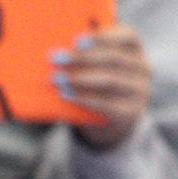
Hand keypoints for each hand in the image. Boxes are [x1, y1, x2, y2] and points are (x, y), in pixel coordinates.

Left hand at [53, 24, 151, 149]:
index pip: (127, 37)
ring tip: (56, 78)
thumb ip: (86, 55)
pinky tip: (65, 95)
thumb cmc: (98, 86)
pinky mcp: (130, 112)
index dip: (103, 37)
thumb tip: (60, 49)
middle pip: (113, 58)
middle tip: (56, 58)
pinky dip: (83, 99)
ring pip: (109, 81)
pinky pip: (106, 104)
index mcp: (136, 50)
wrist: (110, 121)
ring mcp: (139, 91)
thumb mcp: (96, 68)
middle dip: (82, 58)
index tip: (77, 39)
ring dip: (79, 79)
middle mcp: (142, 68)